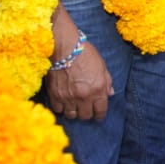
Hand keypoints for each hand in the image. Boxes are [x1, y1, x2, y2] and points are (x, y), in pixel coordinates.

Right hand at [47, 5, 112, 120]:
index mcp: (98, 89)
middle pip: (85, 116)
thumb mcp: (102, 66)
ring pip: (71, 115)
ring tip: (74, 106)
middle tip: (86, 108)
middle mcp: (83, 96)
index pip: (100, 111)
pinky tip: (63, 102)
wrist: (64, 47)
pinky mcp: (55, 95)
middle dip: (87, 113)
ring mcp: (68, 97)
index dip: (100, 115)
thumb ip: (107, 82)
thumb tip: (110, 94)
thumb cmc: (85, 54)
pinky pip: (58, 110)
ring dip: (74, 112)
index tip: (98, 114)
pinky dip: (61, 107)